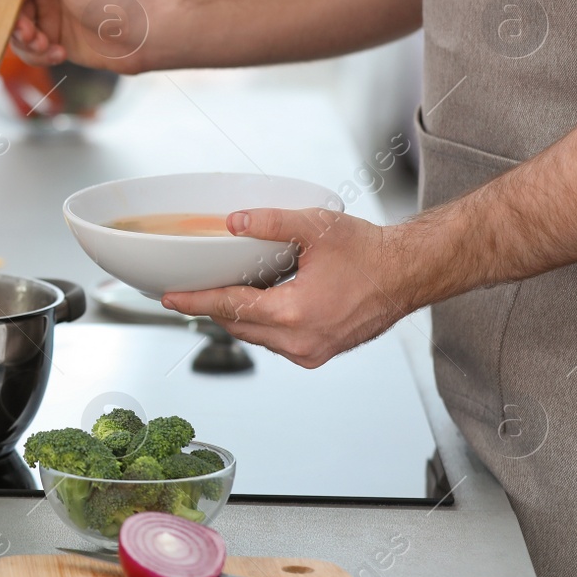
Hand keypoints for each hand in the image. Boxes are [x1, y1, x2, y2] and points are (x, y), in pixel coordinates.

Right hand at [0, 0, 154, 74]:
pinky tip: (60, 54)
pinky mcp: (54, 37)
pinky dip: (39, 53)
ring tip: (47, 45)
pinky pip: (29, 47)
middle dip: (11, 18)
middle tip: (28, 31)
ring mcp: (48, 11)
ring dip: (25, 40)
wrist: (145, 35)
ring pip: (14, 26)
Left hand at [160, 208, 416, 368]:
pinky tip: (262, 303)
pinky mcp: (319, 354)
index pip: (229, 307)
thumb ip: (270, 222)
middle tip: (190, 291)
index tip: (168, 298)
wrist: (408, 274)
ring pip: (256, 337)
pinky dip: (263, 324)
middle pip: (238, 326)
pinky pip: (276, 342)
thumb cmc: (369, 252)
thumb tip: (232, 222)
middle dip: (213, 308)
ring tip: (227, 291)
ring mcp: (310, 352)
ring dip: (239, 317)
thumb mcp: (316, 227)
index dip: (194, 301)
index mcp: (294, 313)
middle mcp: (300, 341)